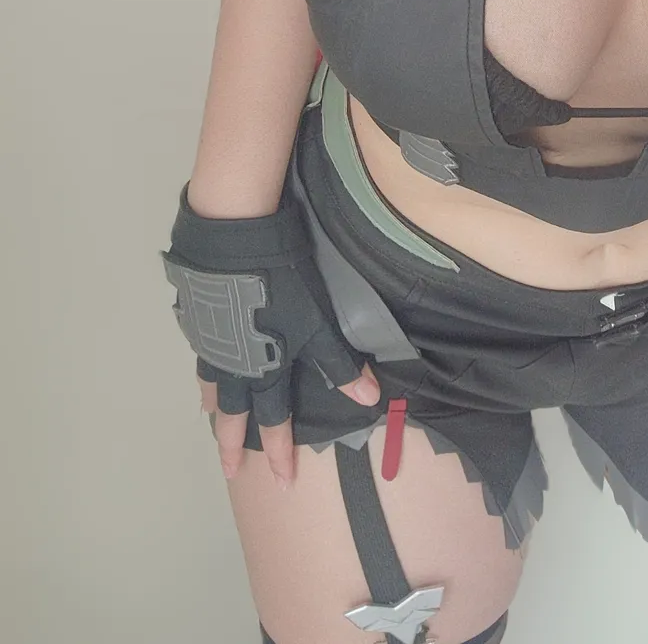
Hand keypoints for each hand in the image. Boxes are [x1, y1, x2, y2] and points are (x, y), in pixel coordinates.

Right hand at [163, 183, 382, 487]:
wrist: (234, 245)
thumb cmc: (282, 285)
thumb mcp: (318, 324)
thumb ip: (339, 363)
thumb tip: (369, 399)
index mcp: (265, 370)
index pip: (274, 421)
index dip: (280, 452)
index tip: (282, 481)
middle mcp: (234, 366)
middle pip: (232, 415)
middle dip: (233, 446)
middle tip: (230, 473)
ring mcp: (212, 344)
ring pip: (212, 387)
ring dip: (215, 410)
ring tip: (212, 424)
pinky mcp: (198, 320)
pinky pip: (201, 358)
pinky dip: (204, 373)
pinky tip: (205, 368)